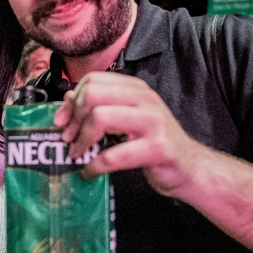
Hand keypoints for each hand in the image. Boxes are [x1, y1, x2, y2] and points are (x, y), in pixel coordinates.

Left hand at [54, 72, 202, 197]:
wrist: (189, 167)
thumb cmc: (154, 143)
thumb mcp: (127, 119)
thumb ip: (101, 107)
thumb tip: (68, 100)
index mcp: (136, 89)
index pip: (94, 80)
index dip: (72, 100)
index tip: (63, 121)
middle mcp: (145, 99)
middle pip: (93, 94)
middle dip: (74, 118)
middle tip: (68, 139)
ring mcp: (153, 123)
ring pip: (100, 118)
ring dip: (82, 140)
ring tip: (77, 154)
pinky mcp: (157, 149)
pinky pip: (113, 155)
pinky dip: (94, 166)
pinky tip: (89, 172)